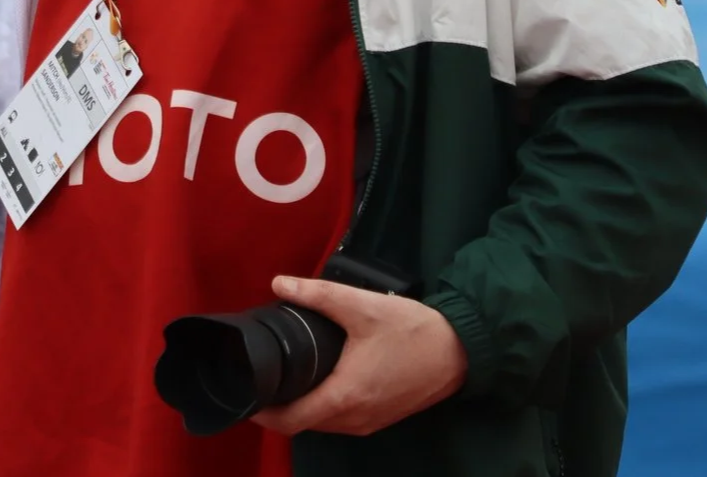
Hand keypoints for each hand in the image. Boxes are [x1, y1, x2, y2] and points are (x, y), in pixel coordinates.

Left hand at [250, 275, 467, 436]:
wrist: (461, 350)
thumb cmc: (412, 329)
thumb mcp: (362, 306)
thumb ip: (318, 294)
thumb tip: (280, 283)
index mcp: (344, 397)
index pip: (289, 421)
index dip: (262, 412)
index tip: (245, 394)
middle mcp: (354, 419)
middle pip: (302, 424)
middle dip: (278, 408)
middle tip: (260, 377)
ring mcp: (369, 423)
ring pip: (323, 423)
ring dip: (302, 408)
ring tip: (284, 378)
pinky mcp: (381, 418)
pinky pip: (341, 420)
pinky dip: (324, 407)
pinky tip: (319, 382)